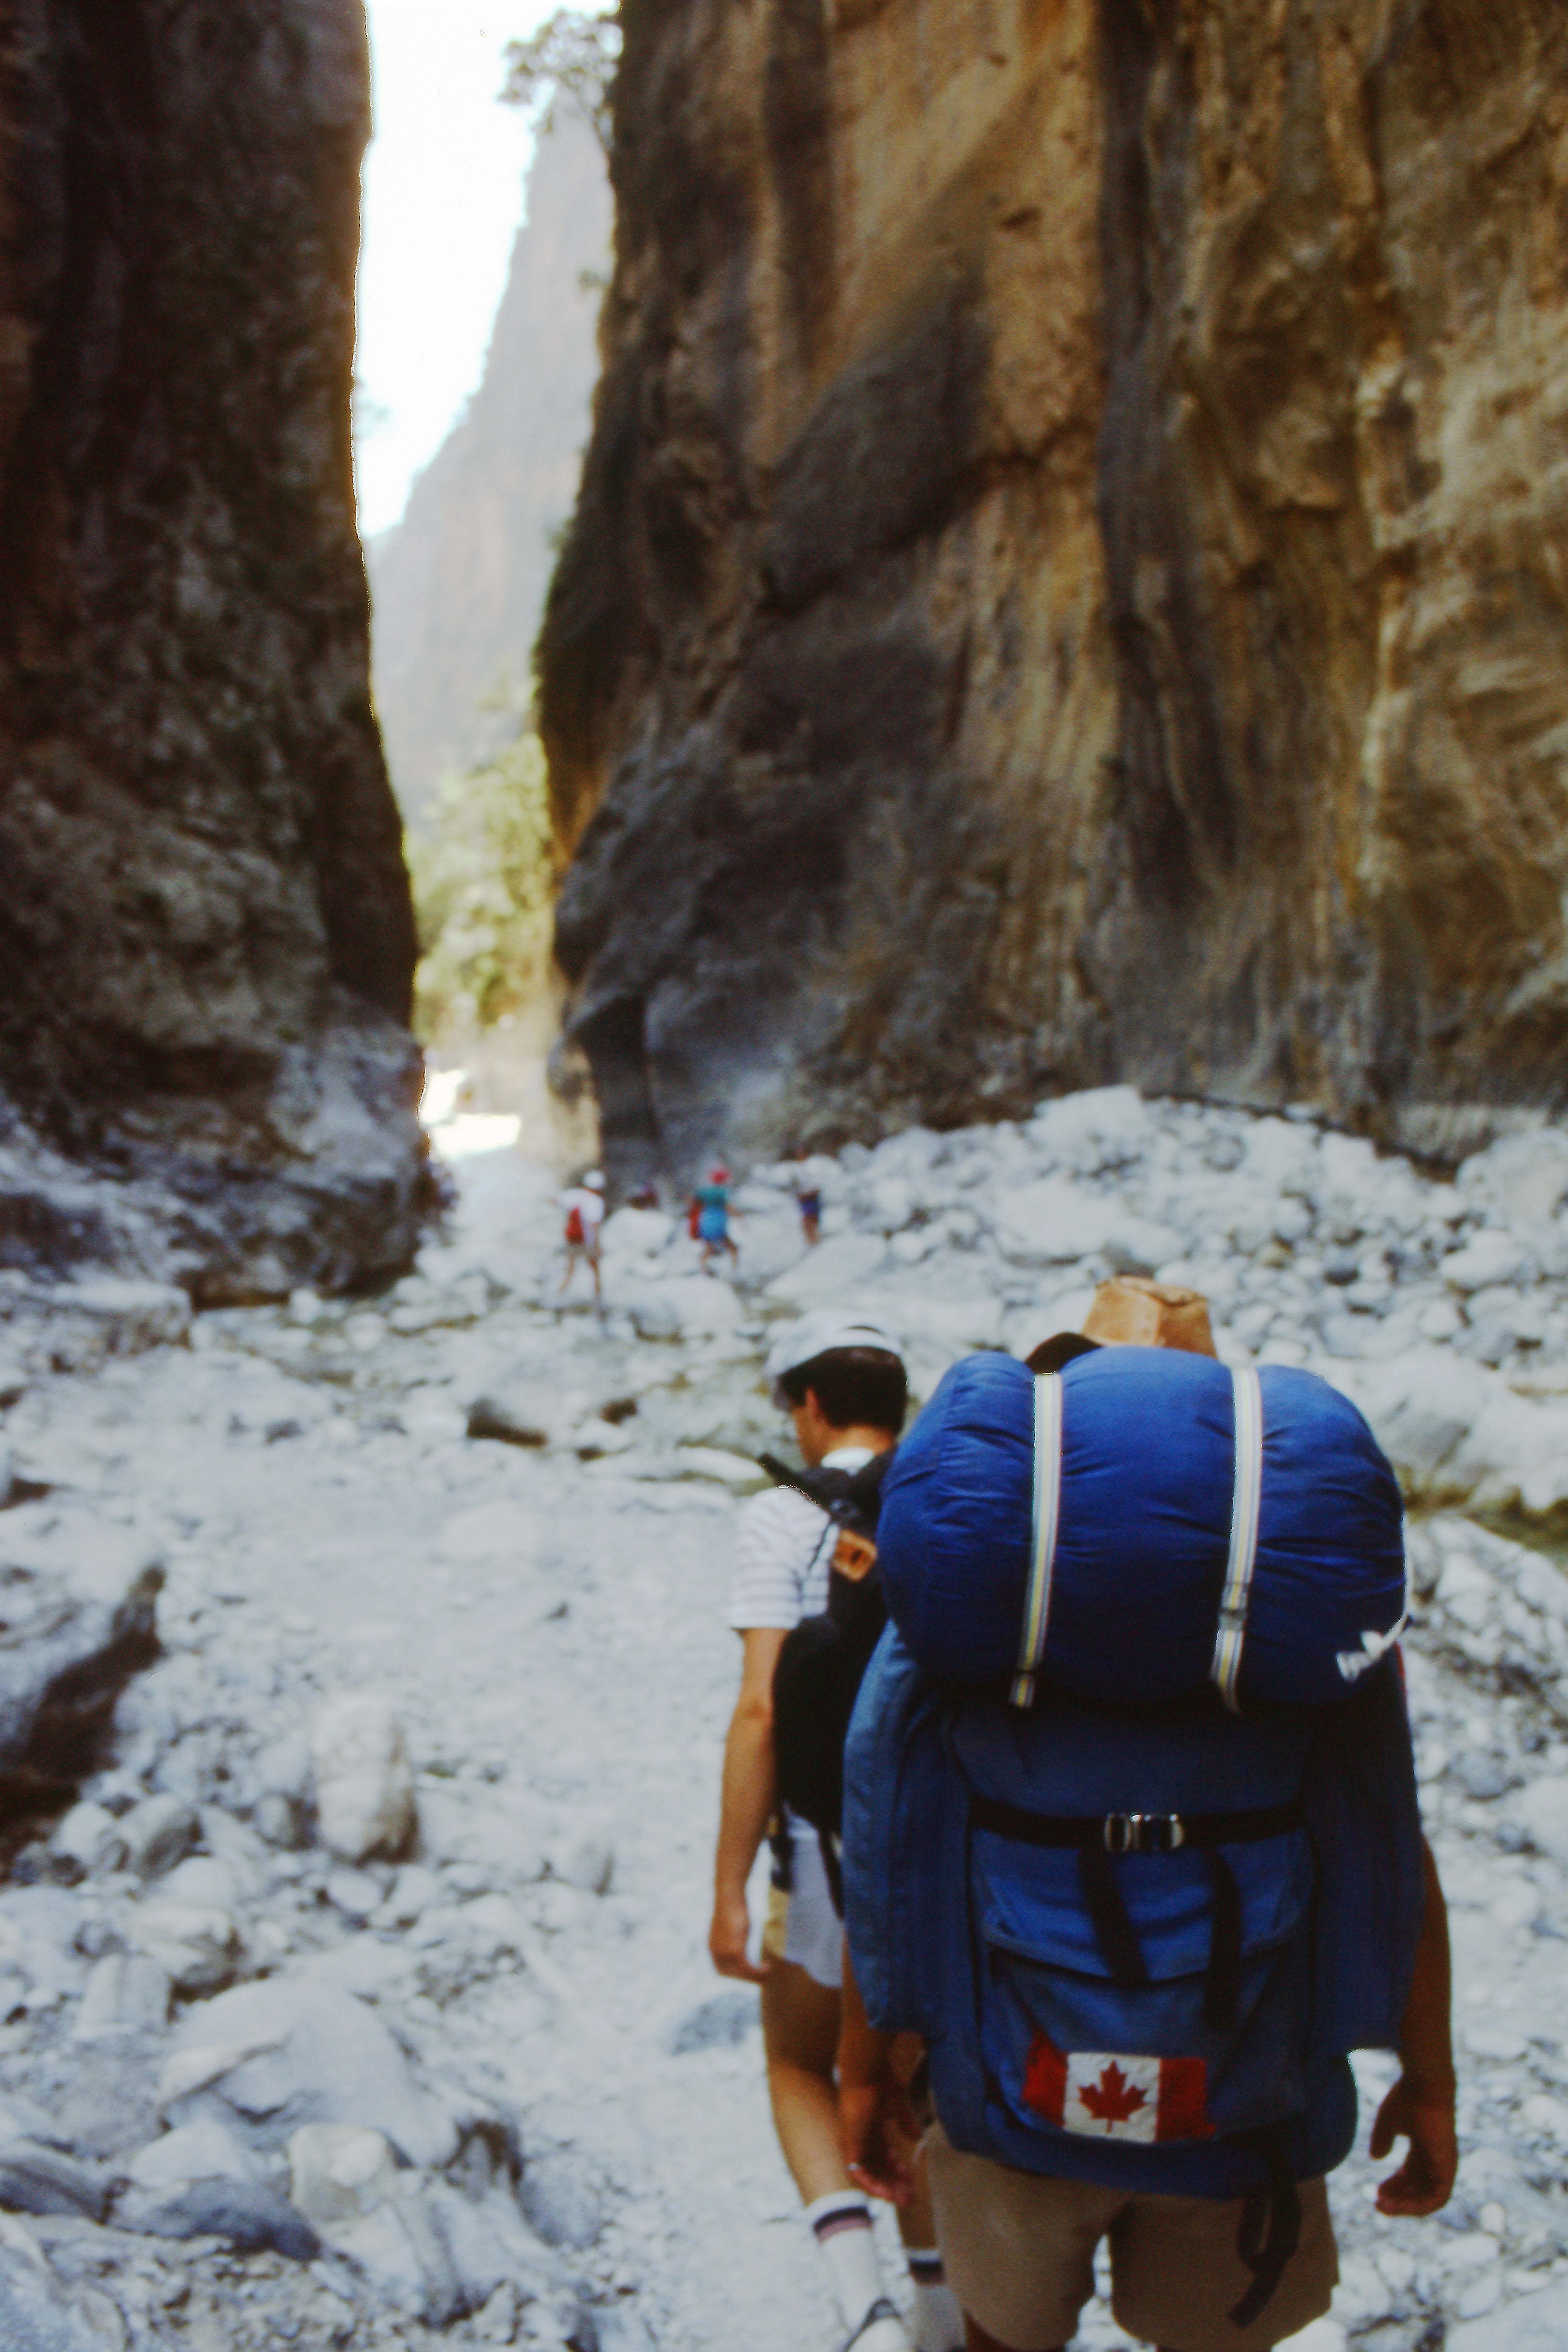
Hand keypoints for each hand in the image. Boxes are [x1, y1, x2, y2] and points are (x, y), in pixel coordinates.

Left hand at [709, 1890, 767, 1983]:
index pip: (722, 1970)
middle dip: (747, 1977)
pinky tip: (767, 1967)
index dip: (735, 1974)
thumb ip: (732, 1935)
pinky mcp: (735, 1951)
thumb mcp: (730, 1924)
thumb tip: (738, 1935)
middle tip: (760, 1975)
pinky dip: (758, 1971)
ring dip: (755, 1976)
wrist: (729, 1896)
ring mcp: (725, 1953)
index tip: (747, 1972)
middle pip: (731, 1974)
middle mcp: (716, 1953)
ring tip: (767, 1972)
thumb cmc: (731, 1905)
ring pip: (742, 1973)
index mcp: (713, 1947)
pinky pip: (748, 1968)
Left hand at [840, 2074, 918, 2205]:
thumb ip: (905, 2121)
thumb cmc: (881, 2080)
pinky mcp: (850, 2145)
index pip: (885, 2157)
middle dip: (895, 2184)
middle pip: (879, 2169)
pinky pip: (858, 2173)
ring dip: (885, 2189)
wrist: (866, 2071)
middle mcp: (862, 2138)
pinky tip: (886, 2195)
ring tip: (902, 2200)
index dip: (898, 2170)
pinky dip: (871, 2185)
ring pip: (870, 2174)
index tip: (912, 2180)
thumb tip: (917, 2137)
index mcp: (872, 2129)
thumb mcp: (898, 2104)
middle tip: (910, 2198)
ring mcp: (854, 2143)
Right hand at [1370, 2076, 1457, 2215]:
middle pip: (1418, 2187)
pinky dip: (1419, 2205)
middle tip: (1377, 2202)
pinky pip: (1437, 2198)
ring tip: (1383, 2206)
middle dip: (1398, 2197)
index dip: (1395, 2184)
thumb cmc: (1408, 2096)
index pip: (1411, 2173)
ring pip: (1428, 2198)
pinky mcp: (1447, 2168)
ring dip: (1406, 2206)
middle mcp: (1436, 2158)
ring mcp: (1444, 2164)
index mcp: (1425, 2146)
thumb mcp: (1389, 2120)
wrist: (1426, 2084)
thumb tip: (1376, 2157)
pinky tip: (1399, 2204)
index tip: (1377, 2191)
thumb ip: (1383, 2139)